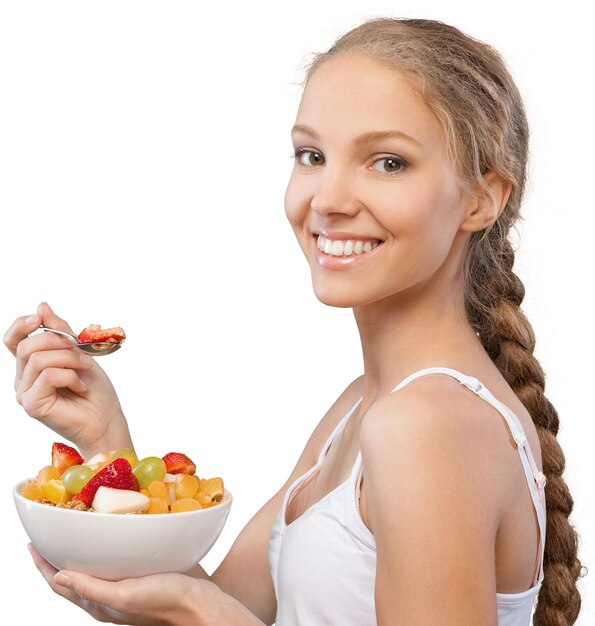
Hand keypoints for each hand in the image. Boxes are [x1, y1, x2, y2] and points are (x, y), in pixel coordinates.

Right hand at [4, 302, 132, 458]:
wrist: (107, 420)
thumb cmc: (95, 391)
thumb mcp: (79, 353)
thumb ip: (61, 332)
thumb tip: (42, 307)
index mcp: (31, 366)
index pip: (13, 339)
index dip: (21, 324)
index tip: (39, 318)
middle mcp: (23, 379)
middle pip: (28, 345)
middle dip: (59, 342)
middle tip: (83, 354)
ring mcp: (25, 394)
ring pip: (38, 359)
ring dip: (70, 359)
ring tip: (86, 370)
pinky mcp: (33, 405)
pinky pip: (47, 376)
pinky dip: (70, 376)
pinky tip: (81, 387)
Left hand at [29, 544, 196, 624]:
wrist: (200, 604)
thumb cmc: (164, 603)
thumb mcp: (125, 596)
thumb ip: (93, 589)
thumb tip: (59, 576)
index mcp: (99, 603)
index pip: (60, 584)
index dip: (43, 566)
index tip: (33, 544)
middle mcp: (108, 594)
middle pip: (73, 575)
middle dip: (58, 556)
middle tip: (50, 533)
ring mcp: (125, 584)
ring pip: (94, 567)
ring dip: (81, 551)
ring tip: (76, 530)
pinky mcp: (142, 573)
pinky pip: (115, 559)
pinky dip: (106, 547)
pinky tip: (113, 534)